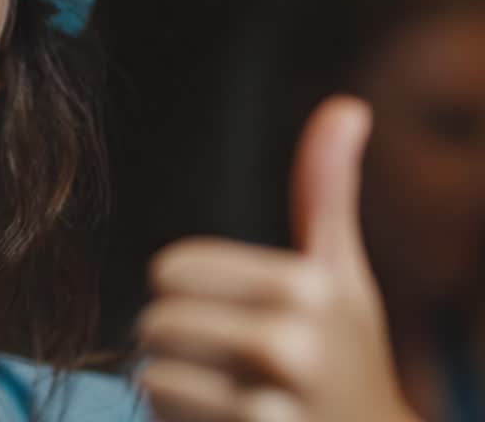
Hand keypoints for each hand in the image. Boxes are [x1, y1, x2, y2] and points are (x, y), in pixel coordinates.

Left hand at [137, 96, 420, 420]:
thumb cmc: (344, 355)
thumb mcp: (340, 277)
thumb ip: (326, 194)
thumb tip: (346, 106)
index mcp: (308, 286)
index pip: (170, 269)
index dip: (188, 293)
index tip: (234, 314)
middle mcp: (293, 344)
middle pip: (154, 323)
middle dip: (176, 345)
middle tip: (228, 365)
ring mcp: (272, 407)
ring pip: (151, 375)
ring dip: (174, 388)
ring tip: (229, 399)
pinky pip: (159, 415)